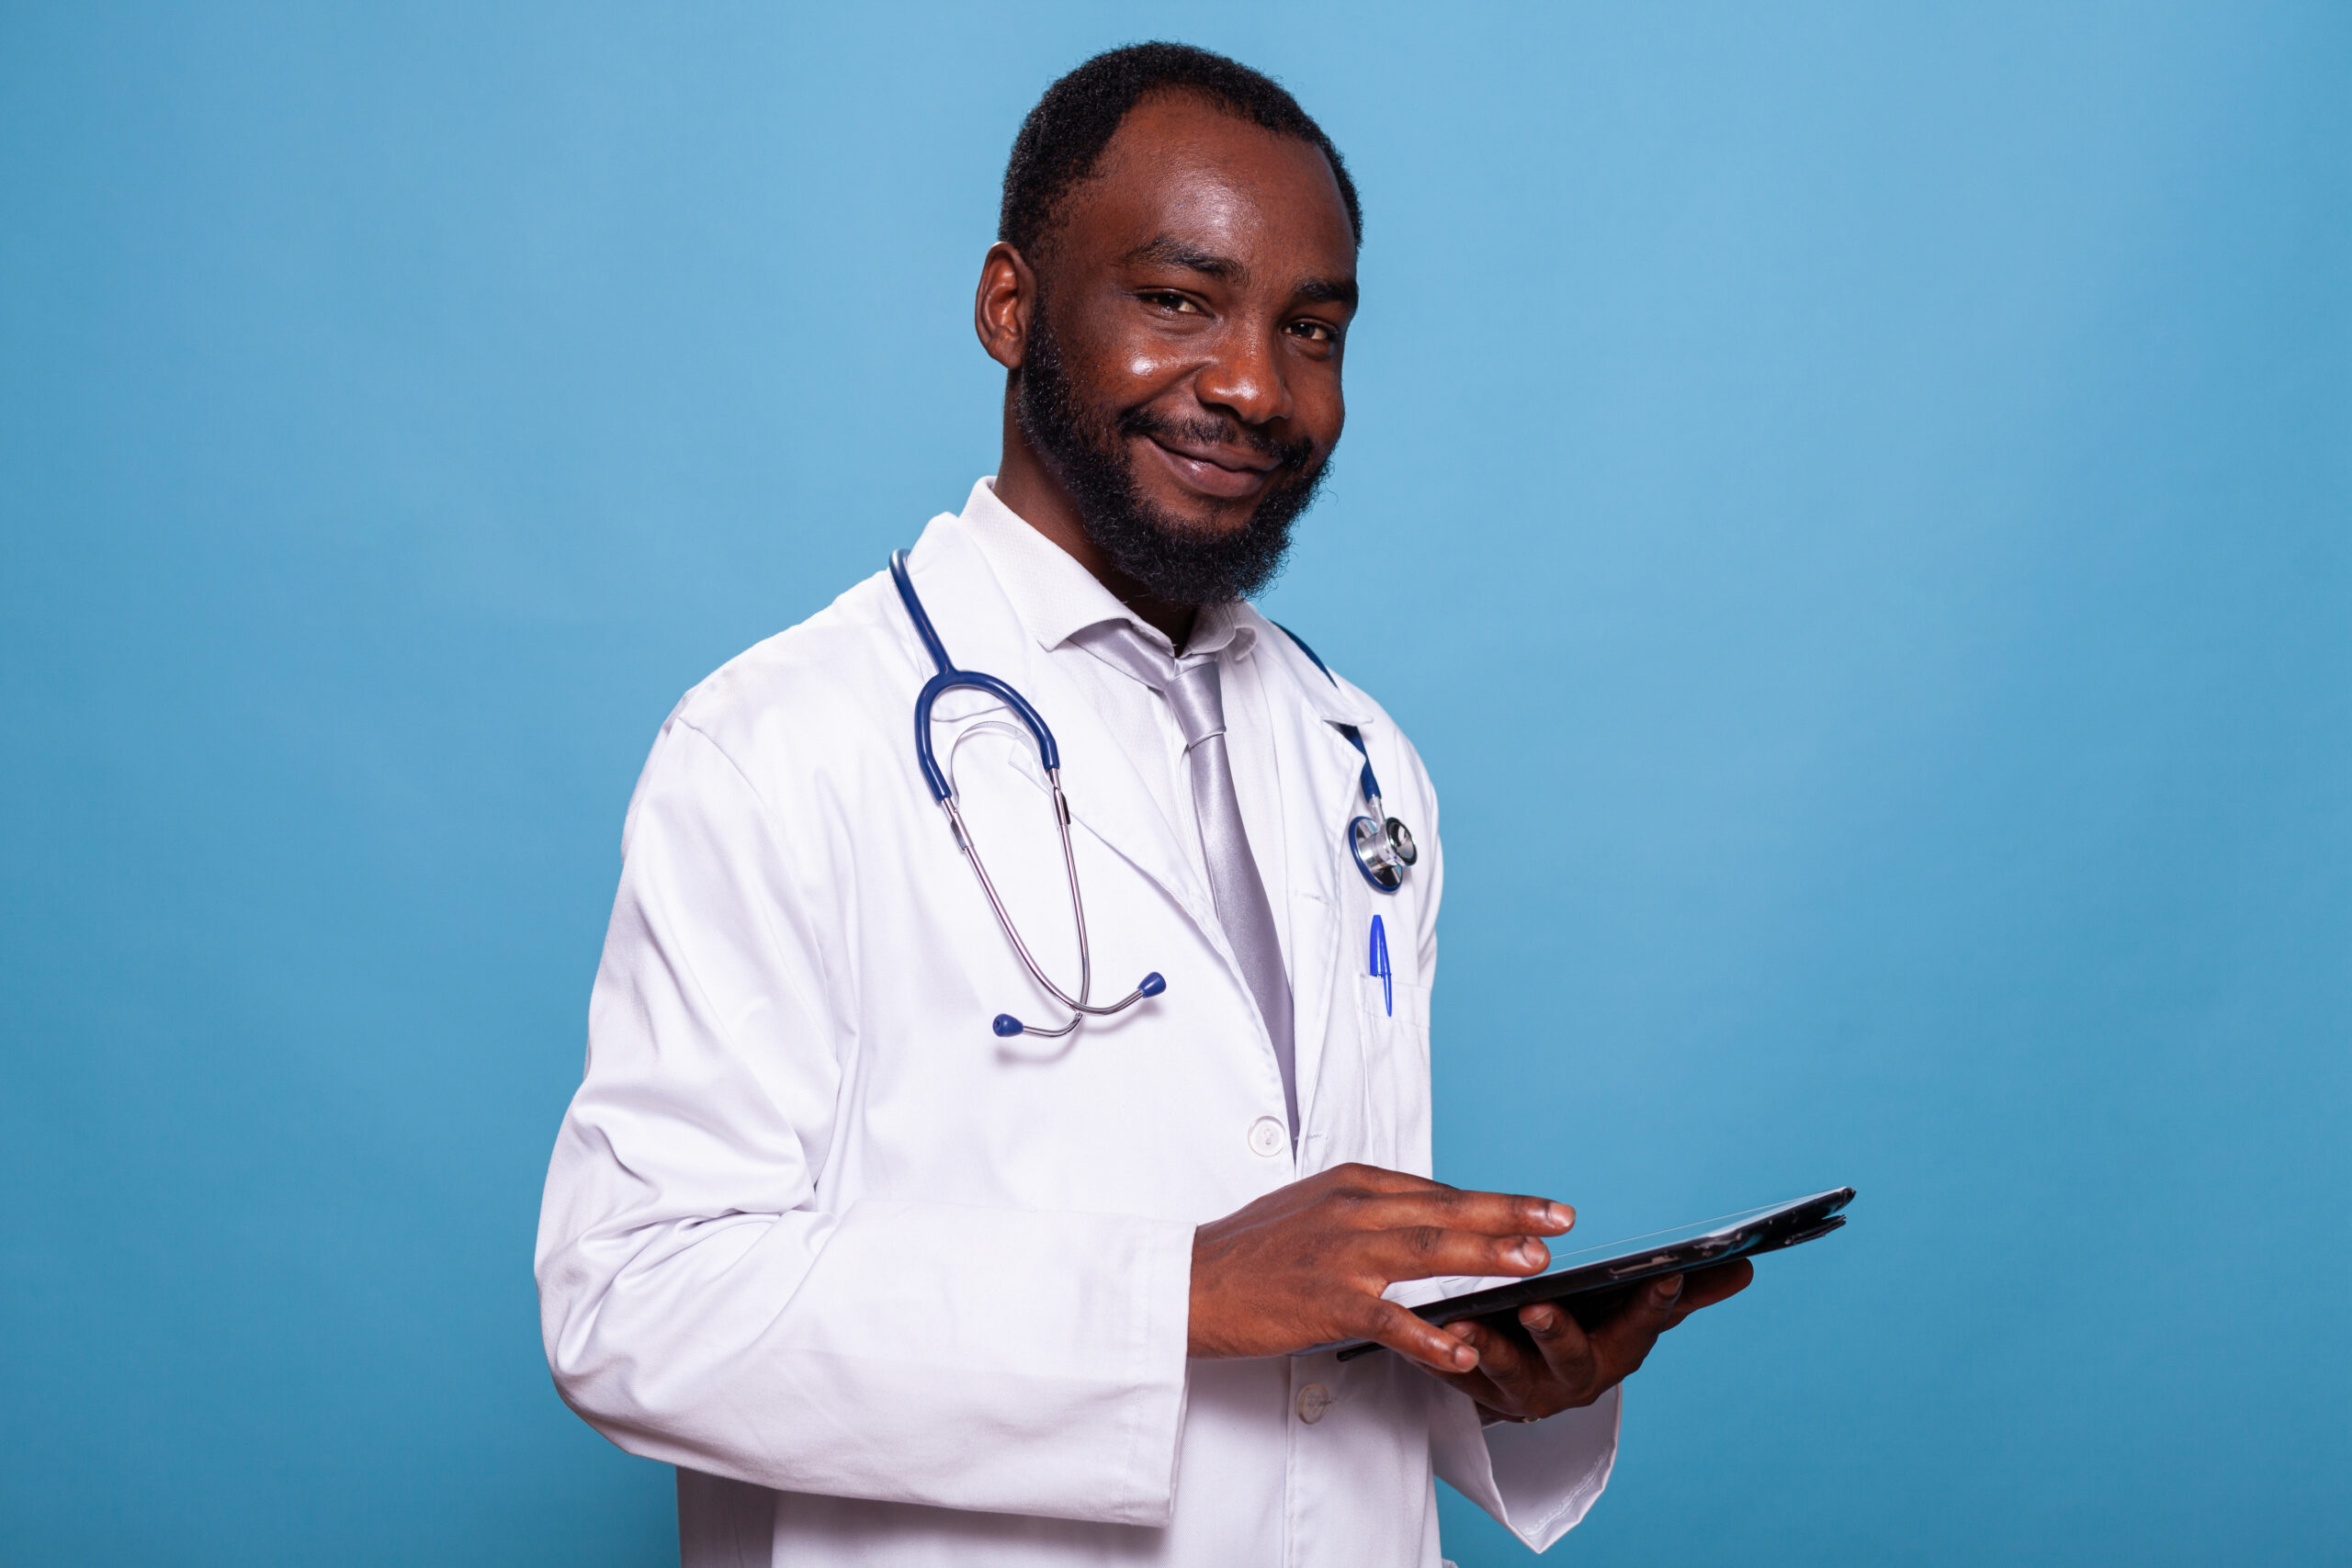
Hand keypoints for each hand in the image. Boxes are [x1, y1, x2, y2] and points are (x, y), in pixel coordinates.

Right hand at [1188, 1163, 1573, 1372]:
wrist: (1191, 1282)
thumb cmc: (1250, 1251)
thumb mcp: (1312, 1207)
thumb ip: (1368, 1209)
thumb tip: (1424, 1214)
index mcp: (1352, 1184)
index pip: (1437, 1192)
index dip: (1491, 1202)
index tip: (1537, 1209)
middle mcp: (1352, 1211)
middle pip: (1445, 1210)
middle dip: (1509, 1215)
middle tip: (1559, 1220)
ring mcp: (1340, 1255)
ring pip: (1429, 1251)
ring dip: (1487, 1257)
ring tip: (1534, 1265)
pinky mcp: (1326, 1301)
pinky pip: (1390, 1320)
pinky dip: (1429, 1336)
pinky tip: (1461, 1349)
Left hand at [1425, 1259, 1755, 1421]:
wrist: (1529, 1378)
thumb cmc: (1587, 1330)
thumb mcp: (1633, 1313)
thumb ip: (1687, 1292)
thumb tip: (1745, 1264)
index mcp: (1617, 1354)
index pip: (1642, 1328)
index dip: (1654, 1304)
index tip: (1663, 1273)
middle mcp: (1572, 1380)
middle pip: (1571, 1360)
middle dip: (1557, 1334)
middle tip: (1539, 1307)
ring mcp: (1521, 1390)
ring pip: (1505, 1373)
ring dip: (1486, 1349)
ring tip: (1464, 1323)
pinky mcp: (1474, 1390)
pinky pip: (1454, 1376)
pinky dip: (1438, 1355)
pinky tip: (1423, 1324)